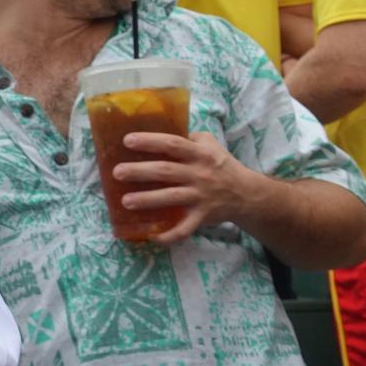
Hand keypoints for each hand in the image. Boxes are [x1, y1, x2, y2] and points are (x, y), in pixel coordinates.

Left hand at [109, 131, 257, 243]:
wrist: (247, 194)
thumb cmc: (221, 165)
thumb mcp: (210, 144)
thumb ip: (189, 137)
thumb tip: (159, 129)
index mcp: (200, 154)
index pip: (173, 144)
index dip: (151, 141)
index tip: (127, 141)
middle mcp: (199, 174)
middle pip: (166, 171)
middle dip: (140, 171)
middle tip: (117, 172)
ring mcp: (201, 196)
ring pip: (171, 198)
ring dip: (148, 200)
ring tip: (125, 201)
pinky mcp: (202, 216)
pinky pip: (185, 228)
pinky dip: (169, 235)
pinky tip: (152, 236)